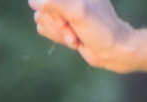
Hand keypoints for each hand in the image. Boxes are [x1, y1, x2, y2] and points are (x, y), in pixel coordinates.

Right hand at [28, 0, 143, 72]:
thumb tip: (33, 2)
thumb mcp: (78, 12)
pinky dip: (56, 37)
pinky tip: (72, 39)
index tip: (67, 18)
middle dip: (57, 23)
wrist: (113, 51)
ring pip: (41, 18)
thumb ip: (54, 2)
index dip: (52, 8)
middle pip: (42, 6)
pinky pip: (43, 28)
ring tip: (75, 36)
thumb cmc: (101, 30)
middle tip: (74, 29)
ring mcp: (63, 9)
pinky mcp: (61, 23)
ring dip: (58, 32)